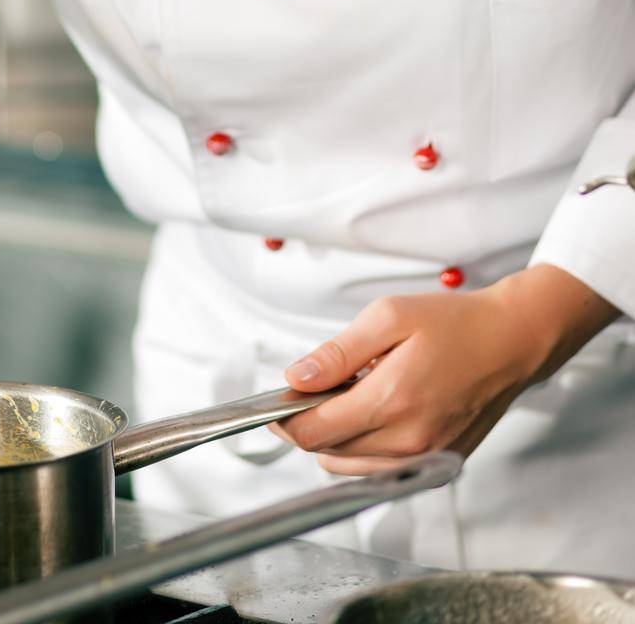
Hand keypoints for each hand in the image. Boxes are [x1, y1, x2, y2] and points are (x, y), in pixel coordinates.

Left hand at [268, 265, 618, 475]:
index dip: (285, 418)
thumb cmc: (454, 324)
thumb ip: (337, 353)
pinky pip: (381, 471)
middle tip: (318, 386)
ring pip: (351, 468)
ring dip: (336, 439)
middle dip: (309, 423)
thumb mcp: (388, 317)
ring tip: (353, 395)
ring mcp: (426, 459)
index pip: (314, 432)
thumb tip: (296, 378)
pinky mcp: (438, 466)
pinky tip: (376, 413)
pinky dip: (364, 450)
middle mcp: (409, 442)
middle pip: (327, 453)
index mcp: (392, 401)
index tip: (277, 401)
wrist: (512, 342)